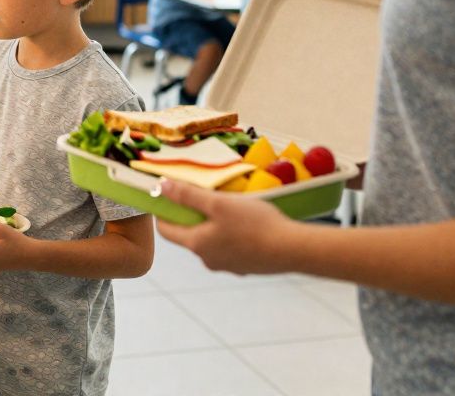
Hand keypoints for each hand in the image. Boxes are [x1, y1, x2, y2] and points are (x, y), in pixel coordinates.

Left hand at [154, 179, 297, 274]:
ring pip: (212, 241)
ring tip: (233, 208)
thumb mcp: (218, 203)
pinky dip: (234, 235)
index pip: (167, 230)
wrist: (293, 249)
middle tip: (208, 197)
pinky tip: (250, 224)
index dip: (165, 212)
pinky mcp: (246, 267)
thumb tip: (161, 187)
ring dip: (216, 225)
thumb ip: (188, 195)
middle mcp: (208, 260)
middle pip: (190, 234)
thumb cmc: (255, 225)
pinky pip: (231, 248)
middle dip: (195, 215)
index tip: (172, 196)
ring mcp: (227, 266)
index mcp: (197, 245)